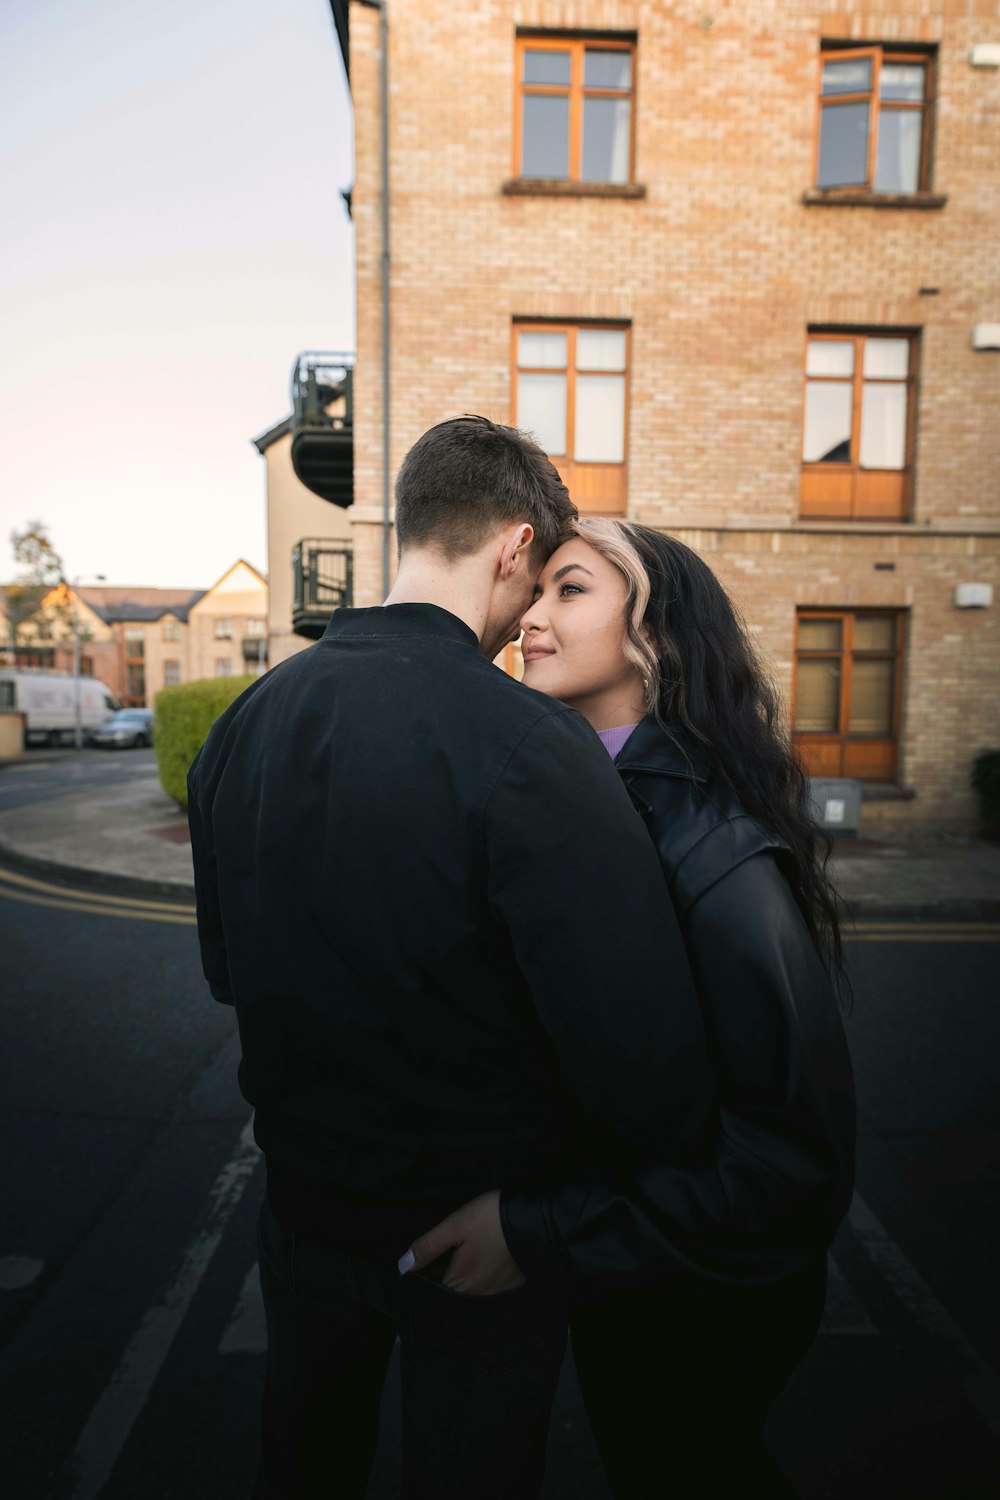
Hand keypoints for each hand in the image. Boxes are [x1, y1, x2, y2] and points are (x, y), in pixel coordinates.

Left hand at [398, 1189, 526, 1295]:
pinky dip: (481, 1280)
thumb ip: (428, 1247)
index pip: (432, 1292)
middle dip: (444, 1280)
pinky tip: (483, 1262)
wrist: (535, 1221)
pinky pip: (487, 1290)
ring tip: (465, 1258)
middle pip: (451, 1295)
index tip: (426, 1264)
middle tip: (448, 1257)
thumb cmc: (493, 1220)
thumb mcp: (455, 1225)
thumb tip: (403, 1267)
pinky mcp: (509, 1286)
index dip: (425, 1279)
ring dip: (463, 1281)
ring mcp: (495, 1293)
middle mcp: (476, 1295)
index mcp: (458, 1281)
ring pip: (469, 1294)